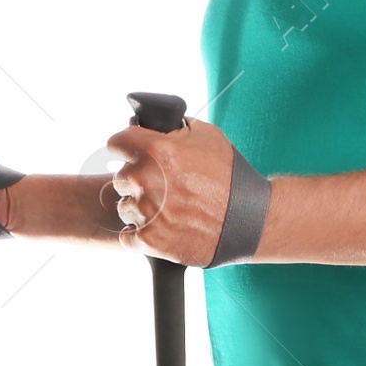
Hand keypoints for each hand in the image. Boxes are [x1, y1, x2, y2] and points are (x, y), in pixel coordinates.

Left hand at [107, 117, 235, 266]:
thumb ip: (175, 128)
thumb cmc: (231, 177)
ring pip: (125, 207)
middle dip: (138, 180)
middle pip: (120, 177)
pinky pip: (128, 235)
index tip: (133, 154)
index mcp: (156, 150)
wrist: (250, 219)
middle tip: (164, 187)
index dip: (126, 148)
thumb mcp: (207, 136)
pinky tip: (164, 228)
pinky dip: (142, 234)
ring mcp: (146, 212)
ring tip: (168, 210)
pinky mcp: (149, 240)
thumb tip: (156, 125)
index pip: (116, 143)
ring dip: (140, 208)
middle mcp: (146, 180)